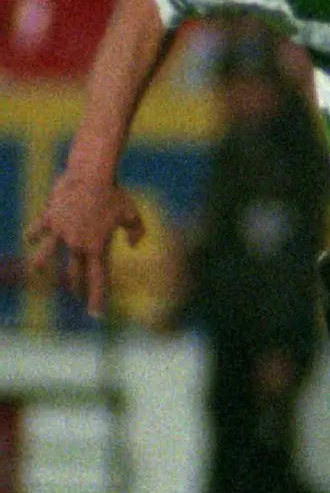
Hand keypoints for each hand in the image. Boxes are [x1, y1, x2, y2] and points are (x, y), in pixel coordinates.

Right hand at [26, 171, 145, 317]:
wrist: (91, 176)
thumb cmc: (115, 194)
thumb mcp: (132, 214)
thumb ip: (137, 232)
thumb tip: (133, 245)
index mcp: (97, 248)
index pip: (97, 280)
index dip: (97, 299)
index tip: (96, 316)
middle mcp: (76, 245)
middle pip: (74, 273)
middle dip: (76, 287)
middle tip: (78, 295)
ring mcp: (60, 233)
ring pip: (45, 257)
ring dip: (40, 266)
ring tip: (37, 272)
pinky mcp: (49, 219)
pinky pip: (37, 230)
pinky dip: (33, 235)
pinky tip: (30, 239)